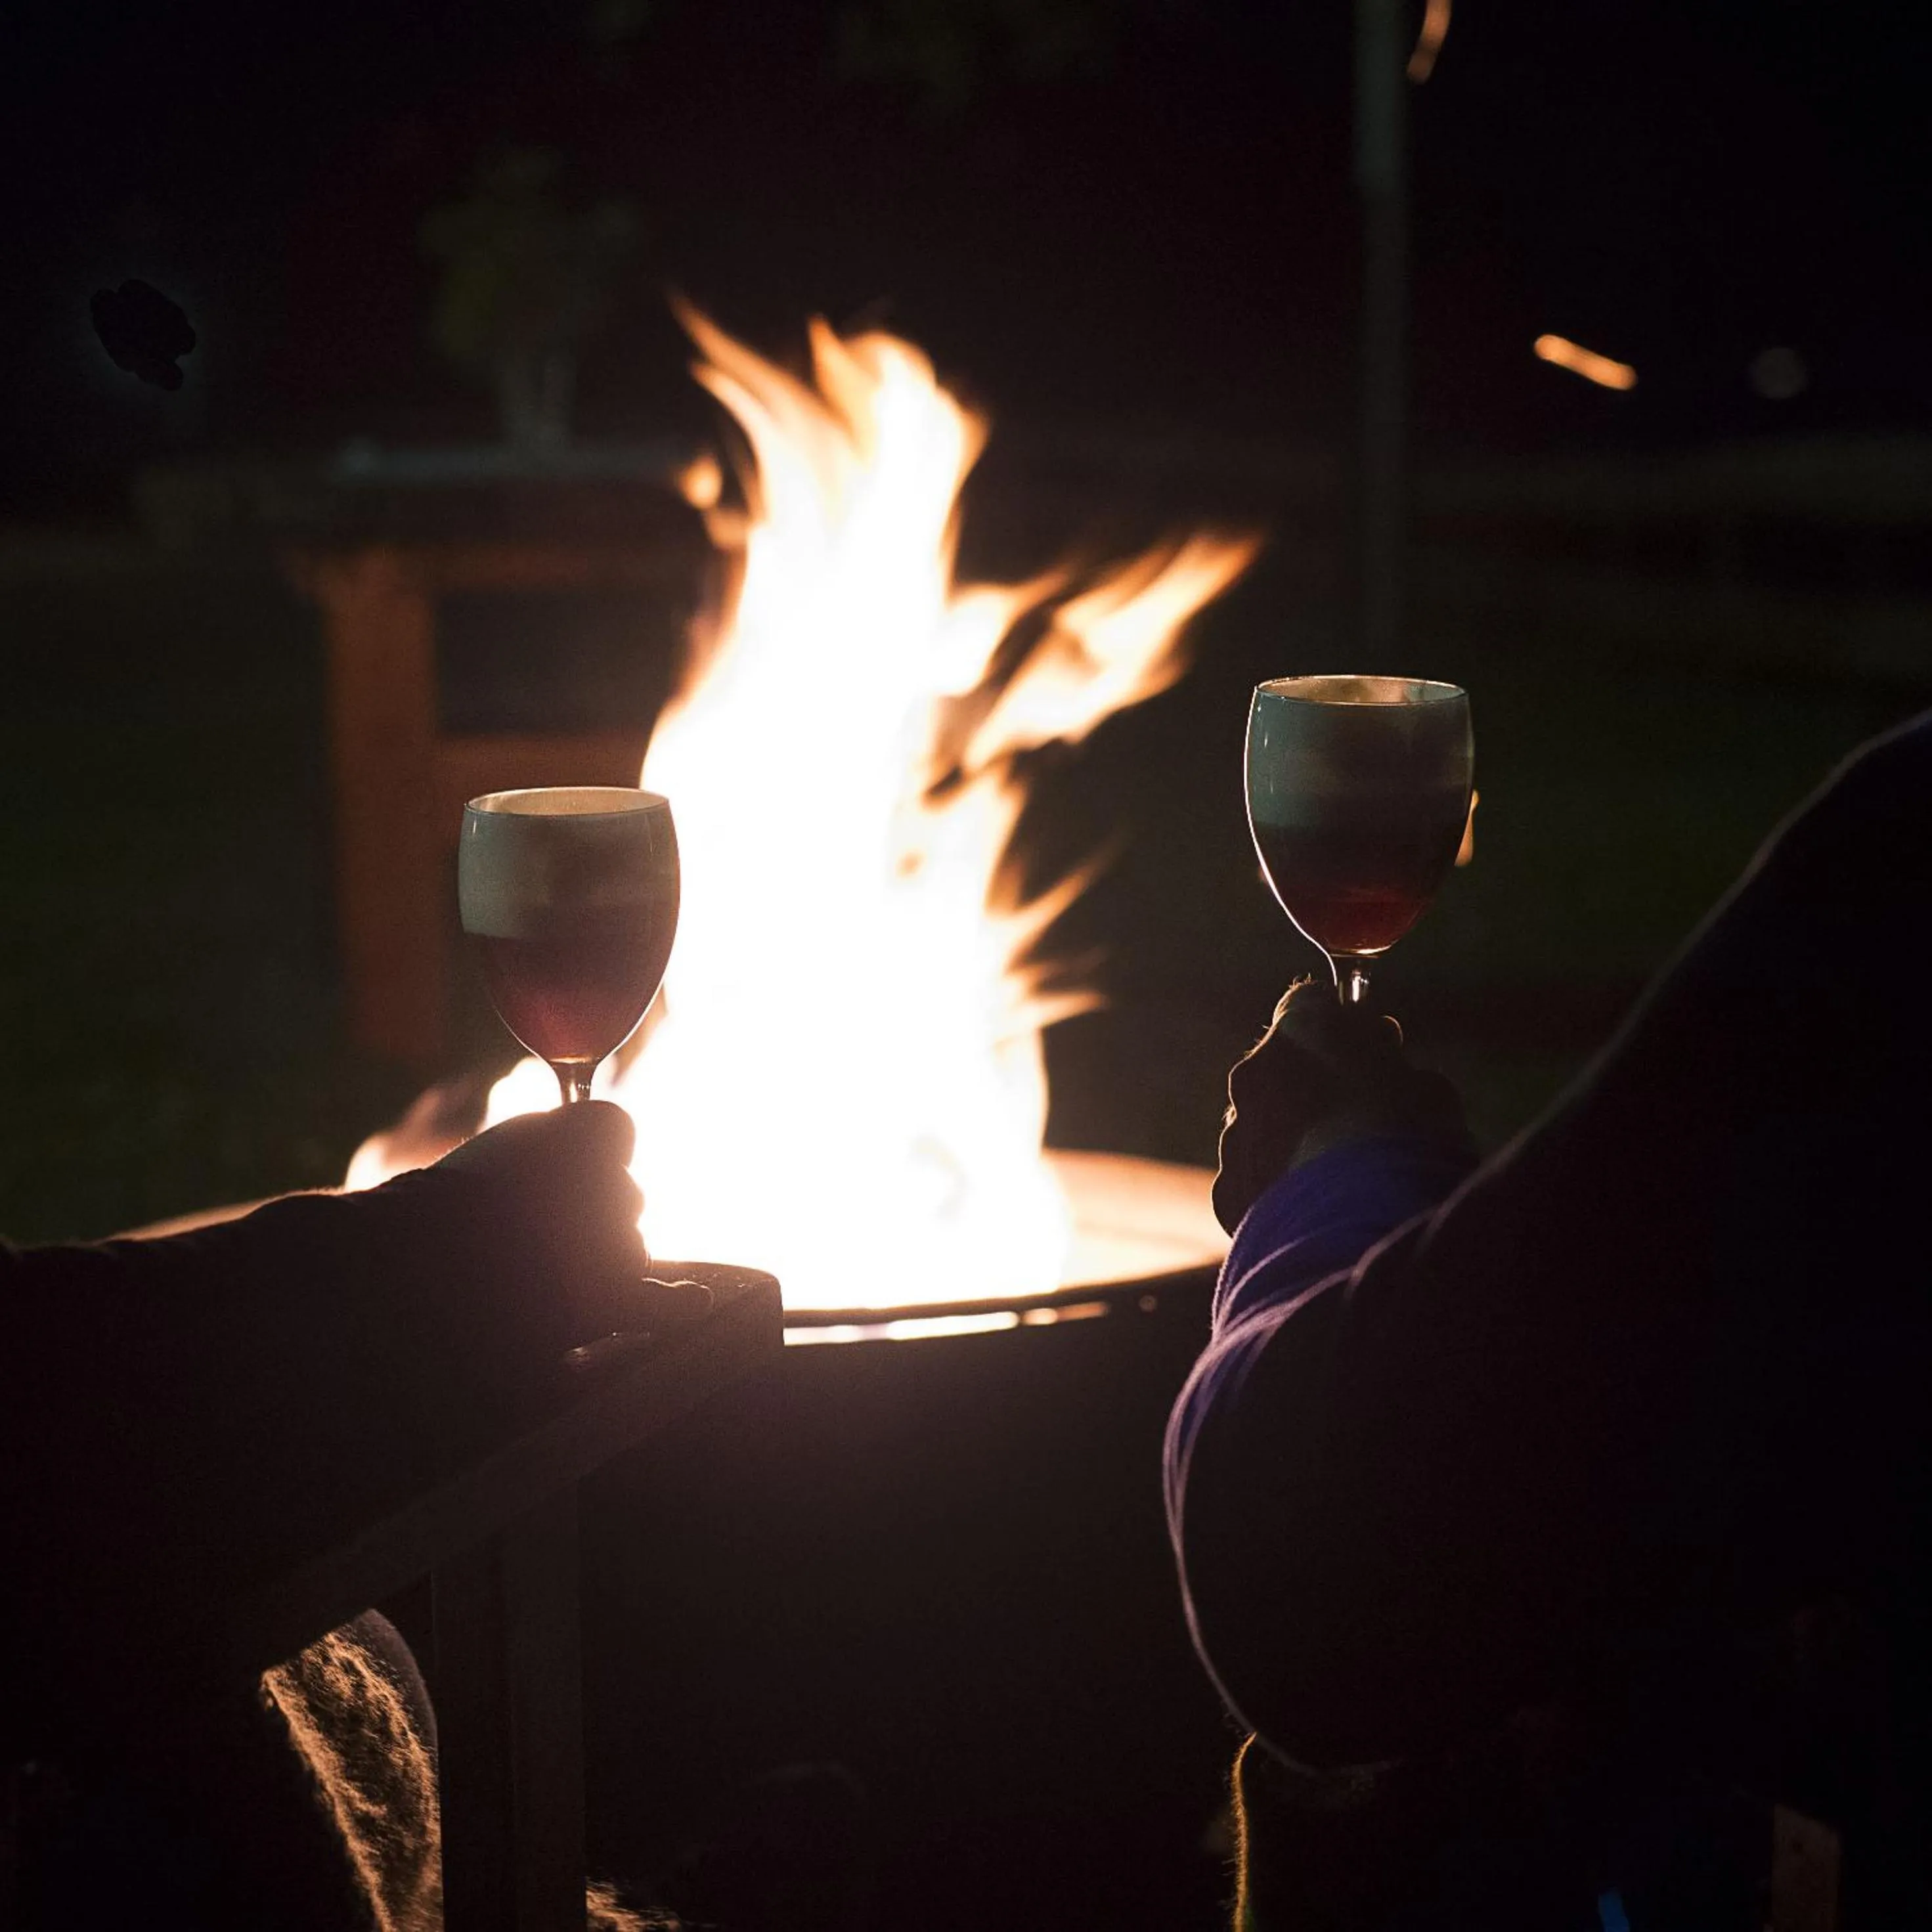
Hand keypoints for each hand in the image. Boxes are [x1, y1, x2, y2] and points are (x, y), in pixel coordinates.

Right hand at [435, 1102, 706, 1356]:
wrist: (413, 1282)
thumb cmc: (443, 1210)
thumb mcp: (501, 1145)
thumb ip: (556, 1138)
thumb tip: (603, 1147)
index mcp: (580, 1133)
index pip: (616, 1128)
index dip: (590, 1150)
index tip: (557, 1168)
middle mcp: (609, 1183)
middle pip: (627, 1194)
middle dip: (593, 1210)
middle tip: (533, 1232)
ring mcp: (614, 1245)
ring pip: (631, 1248)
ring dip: (604, 1258)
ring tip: (535, 1273)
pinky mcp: (609, 1301)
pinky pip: (665, 1304)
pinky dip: (675, 1304)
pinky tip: (692, 1300)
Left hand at [1213, 979, 1472, 1234]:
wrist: (1364, 1225)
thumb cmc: (1408, 1144)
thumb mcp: (1426, 1088)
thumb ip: (1394, 1063)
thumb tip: (1383, 1057)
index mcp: (1302, 1032)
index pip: (1312, 1001)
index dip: (1343, 1023)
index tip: (1370, 1044)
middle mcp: (1254, 1075)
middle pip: (1281, 1065)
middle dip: (1314, 1082)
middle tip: (1360, 1111)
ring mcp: (1236, 1134)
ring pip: (1264, 1124)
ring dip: (1295, 1137)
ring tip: (1344, 1174)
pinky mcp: (1229, 1191)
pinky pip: (1253, 1178)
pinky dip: (1279, 1189)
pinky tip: (1319, 1210)